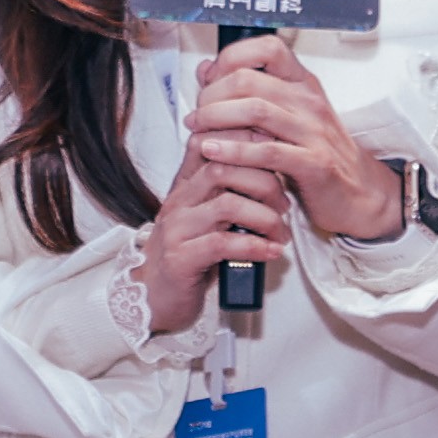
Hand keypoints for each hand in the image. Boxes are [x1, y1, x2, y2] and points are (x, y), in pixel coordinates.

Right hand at [133, 136, 290, 327]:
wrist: (153, 299)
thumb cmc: (191, 258)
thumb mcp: (208, 220)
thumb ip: (229, 195)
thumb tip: (275, 175)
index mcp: (184, 187)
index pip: (208, 144)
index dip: (243, 138)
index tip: (276, 150)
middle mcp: (177, 202)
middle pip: (222, 167)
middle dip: (264, 182)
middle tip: (285, 205)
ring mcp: (176, 229)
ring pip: (227, 204)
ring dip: (264, 217)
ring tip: (280, 233)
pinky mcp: (180, 259)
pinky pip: (222, 244)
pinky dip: (254, 246)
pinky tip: (271, 252)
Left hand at [188, 41, 401, 240]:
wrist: (358, 194)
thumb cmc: (316, 154)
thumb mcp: (283, 117)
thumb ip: (246, 94)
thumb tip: (205, 69)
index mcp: (303, 84)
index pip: (268, 48)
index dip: (231, 58)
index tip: (210, 80)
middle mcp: (309, 101)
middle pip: (249, 79)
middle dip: (212, 95)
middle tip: (196, 114)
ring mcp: (314, 131)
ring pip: (255, 110)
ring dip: (216, 119)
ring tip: (197, 131)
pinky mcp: (314, 164)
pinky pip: (267, 152)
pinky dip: (233, 151)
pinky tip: (213, 152)